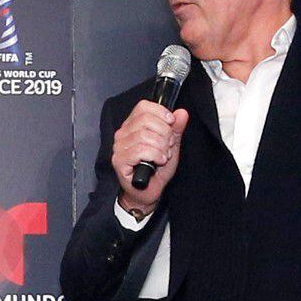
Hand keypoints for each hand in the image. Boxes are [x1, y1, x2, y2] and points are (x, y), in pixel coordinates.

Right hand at [111, 99, 189, 213]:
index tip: (171, 122)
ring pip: (143, 136)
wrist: (148, 192)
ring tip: (164, 156)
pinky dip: (154, 155)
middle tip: (169, 145)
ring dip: (160, 146)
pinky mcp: (119, 161)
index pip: (143, 107)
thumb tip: (181, 113)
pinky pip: (140, 150)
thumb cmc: (156, 170)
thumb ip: (176, 129)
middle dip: (164, 133)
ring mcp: (119, 147)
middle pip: (145, 120)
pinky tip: (158, 161)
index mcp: (132, 126)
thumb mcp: (171, 146)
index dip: (160, 112)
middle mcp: (123, 134)